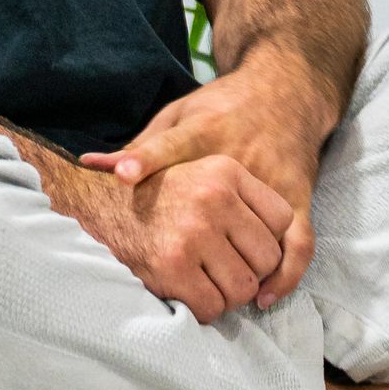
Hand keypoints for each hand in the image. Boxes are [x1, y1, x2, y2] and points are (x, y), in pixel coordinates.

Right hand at [67, 147, 302, 322]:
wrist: (97, 201)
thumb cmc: (157, 194)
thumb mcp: (200, 171)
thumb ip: (242, 197)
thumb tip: (286, 246)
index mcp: (225, 171)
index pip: (283, 219)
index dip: (267, 240)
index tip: (245, 245)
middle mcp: (213, 197)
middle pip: (268, 258)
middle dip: (249, 272)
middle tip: (225, 269)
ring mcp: (193, 233)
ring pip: (244, 288)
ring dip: (228, 294)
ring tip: (207, 281)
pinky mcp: (172, 266)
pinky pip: (212, 306)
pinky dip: (204, 309)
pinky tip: (188, 293)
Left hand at [82, 54, 330, 304]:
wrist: (283, 92)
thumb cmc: (221, 108)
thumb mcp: (179, 114)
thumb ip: (143, 144)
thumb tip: (89, 163)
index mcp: (202, 133)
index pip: (168, 146)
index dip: (144, 159)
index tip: (122, 175)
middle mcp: (238, 157)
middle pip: (215, 208)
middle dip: (199, 247)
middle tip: (181, 276)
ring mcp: (272, 178)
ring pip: (262, 237)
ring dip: (246, 273)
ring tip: (226, 296)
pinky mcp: (299, 194)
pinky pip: (299, 242)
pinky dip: (285, 275)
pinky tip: (264, 295)